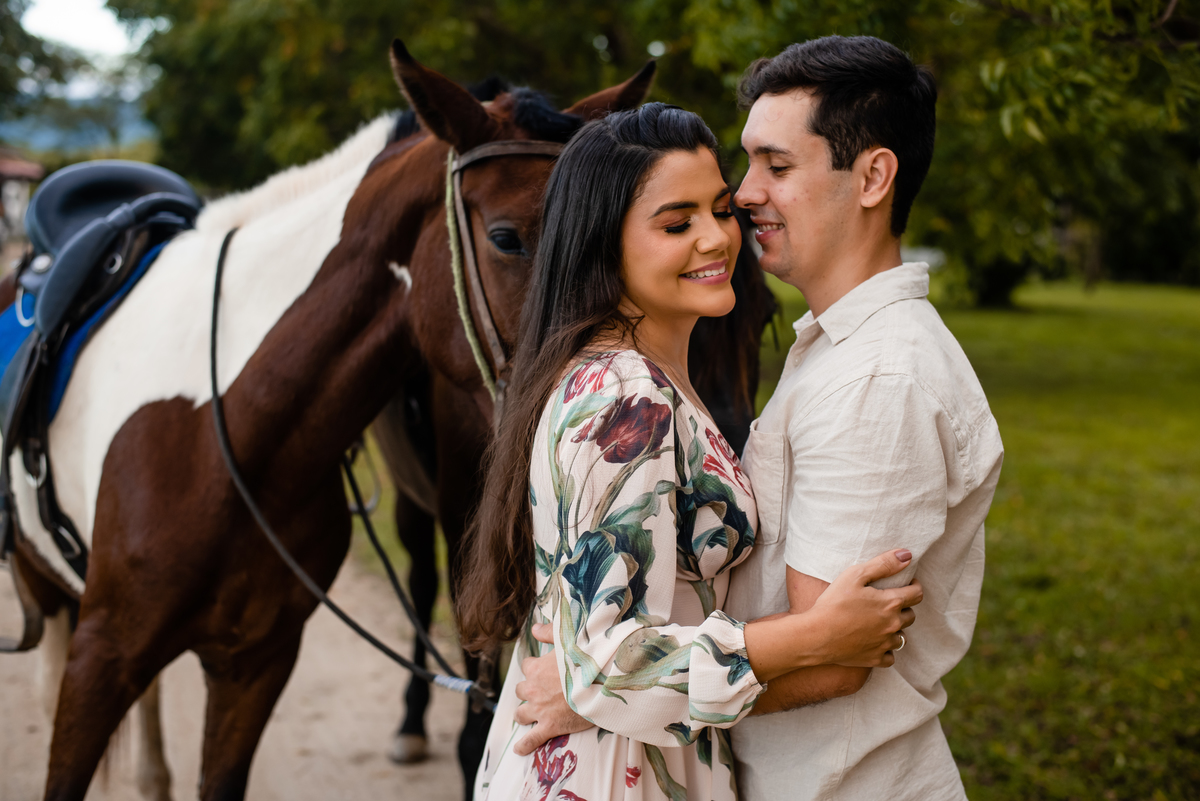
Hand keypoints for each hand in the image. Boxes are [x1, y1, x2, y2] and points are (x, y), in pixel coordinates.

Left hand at [512, 623, 591, 755]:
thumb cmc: (586, 660)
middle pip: (521, 690)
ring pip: (521, 714)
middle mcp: (533, 689)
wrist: (601, 683)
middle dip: (528, 691)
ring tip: (528, 715)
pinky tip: (520, 749)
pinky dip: (524, 745)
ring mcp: (540, 709)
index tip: (543, 669)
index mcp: (536, 668)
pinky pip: (531, 739)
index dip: (534, 668)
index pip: (527, 666)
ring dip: (524, 714)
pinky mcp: (549, 726)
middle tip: (541, 692)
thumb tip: (534, 627)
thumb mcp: (567, 640)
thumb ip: (548, 632)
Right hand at [807, 549, 921, 667]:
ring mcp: (885, 644)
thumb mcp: (855, 575)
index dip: (914, 586)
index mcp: (890, 603)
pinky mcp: (875, 659)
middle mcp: (893, 625)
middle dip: (903, 607)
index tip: (907, 584)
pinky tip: (875, 642)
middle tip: (888, 602)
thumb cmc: (833, 603)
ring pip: (902, 637)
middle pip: (911, 616)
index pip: (916, 594)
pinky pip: (890, 656)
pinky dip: (886, 649)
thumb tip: (907, 555)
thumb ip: (883, 564)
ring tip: (881, 623)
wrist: (817, 635)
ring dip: (895, 629)